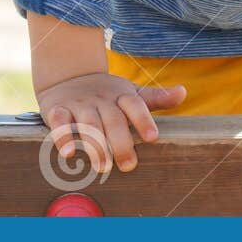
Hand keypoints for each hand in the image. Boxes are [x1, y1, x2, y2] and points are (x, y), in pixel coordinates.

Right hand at [36, 71, 186, 175]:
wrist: (69, 75)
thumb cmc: (108, 93)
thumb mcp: (132, 92)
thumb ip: (157, 97)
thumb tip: (183, 92)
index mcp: (122, 95)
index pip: (135, 105)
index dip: (143, 120)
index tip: (152, 138)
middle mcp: (102, 99)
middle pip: (113, 120)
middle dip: (121, 142)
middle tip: (128, 165)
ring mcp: (79, 104)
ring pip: (88, 124)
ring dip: (95, 145)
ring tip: (103, 167)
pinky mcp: (57, 109)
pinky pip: (59, 122)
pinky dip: (62, 136)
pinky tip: (68, 153)